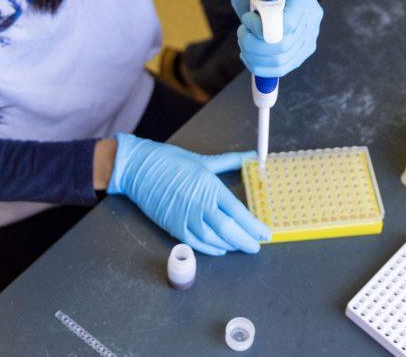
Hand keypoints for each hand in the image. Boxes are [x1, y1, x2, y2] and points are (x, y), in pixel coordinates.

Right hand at [108, 134, 269, 254]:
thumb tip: (250, 155)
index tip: (265, 233)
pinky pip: (196, 243)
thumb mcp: (203, 160)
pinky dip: (210, 249)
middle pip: (229, 229)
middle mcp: (200, 205)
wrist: (140, 169)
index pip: (238, 212)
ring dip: (229, 245)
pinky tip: (220, 249)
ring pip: (213, 239)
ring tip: (240, 247)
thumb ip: (230, 161)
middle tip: (256, 247)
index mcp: (211, 187)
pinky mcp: (173, 226)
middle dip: (245, 240)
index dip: (253, 226)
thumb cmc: (171, 161)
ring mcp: (186, 217)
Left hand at [231, 0, 322, 77]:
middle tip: (241, 32)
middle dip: (253, 44)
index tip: (247, 18)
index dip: (260, 28)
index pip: (286, 25)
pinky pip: (281, 69)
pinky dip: (259, 67)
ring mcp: (308, 38)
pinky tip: (248, 55)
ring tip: (243, 41)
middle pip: (282, 46)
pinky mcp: (300, 53)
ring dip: (253, 56)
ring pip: (280, 62)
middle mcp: (312, 19)